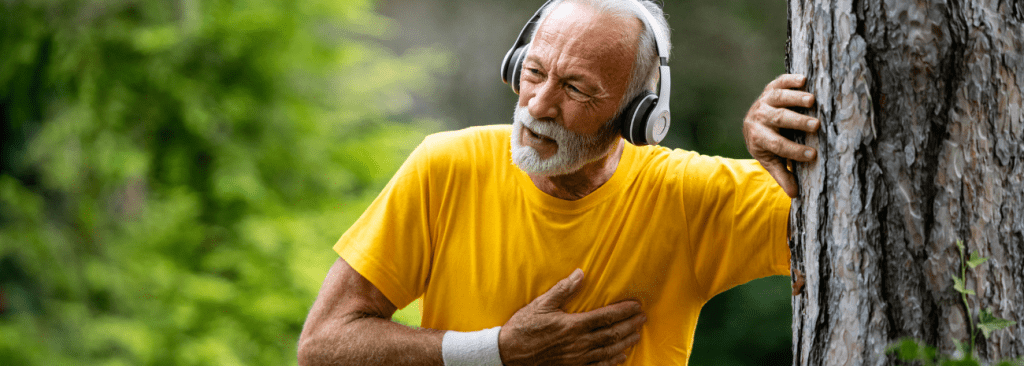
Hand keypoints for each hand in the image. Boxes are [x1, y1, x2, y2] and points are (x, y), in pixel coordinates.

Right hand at [498, 269, 645, 365]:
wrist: (508, 354)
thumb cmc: (523, 328)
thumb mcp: (541, 305)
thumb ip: (563, 290)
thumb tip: (580, 274)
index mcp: (573, 325)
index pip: (605, 317)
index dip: (623, 311)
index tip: (636, 306)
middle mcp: (578, 344)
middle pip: (612, 334)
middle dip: (630, 325)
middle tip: (642, 318)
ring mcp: (577, 359)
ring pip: (608, 351)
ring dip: (625, 343)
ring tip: (636, 335)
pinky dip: (612, 362)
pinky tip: (620, 357)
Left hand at [742, 74, 819, 196]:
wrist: (752, 123)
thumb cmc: (767, 145)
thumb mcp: (771, 160)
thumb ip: (783, 175)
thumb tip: (795, 195)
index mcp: (758, 137)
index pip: (777, 145)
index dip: (794, 151)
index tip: (813, 155)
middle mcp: (759, 117)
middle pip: (778, 119)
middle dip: (797, 122)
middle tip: (816, 126)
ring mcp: (764, 101)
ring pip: (778, 98)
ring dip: (795, 98)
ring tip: (812, 100)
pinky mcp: (770, 88)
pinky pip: (779, 82)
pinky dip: (790, 80)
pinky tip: (804, 79)